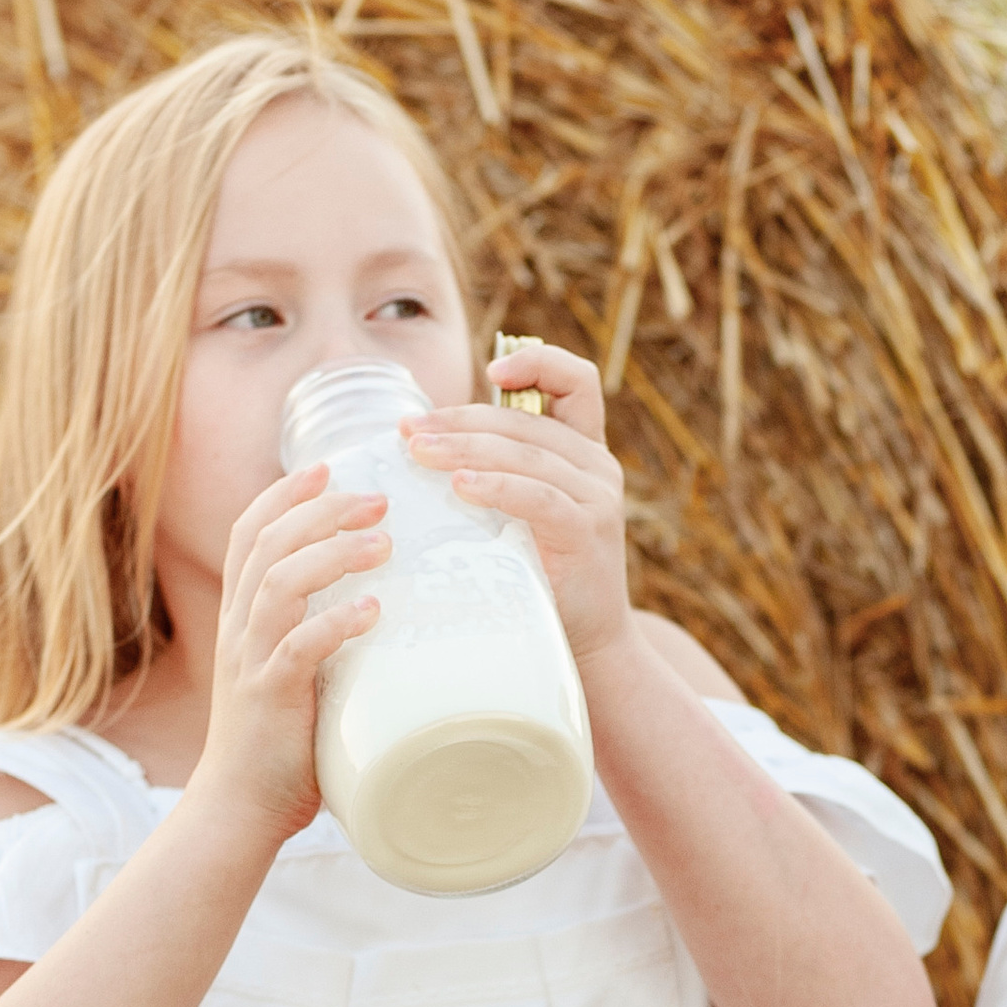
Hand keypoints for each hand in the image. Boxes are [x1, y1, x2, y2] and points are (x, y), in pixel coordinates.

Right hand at [189, 462, 386, 844]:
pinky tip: (370, 610)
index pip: (248, 536)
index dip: (283, 497)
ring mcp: (251, 663)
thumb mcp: (294, 673)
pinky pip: (297, 650)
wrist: (238, 808)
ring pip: (279, 586)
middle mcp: (239, 630)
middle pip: (267, 546)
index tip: (325, 468)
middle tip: (377, 497)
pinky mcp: (269, 700)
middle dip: (320, 512)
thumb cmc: (280, 743)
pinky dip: (333, 623)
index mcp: (241, 619)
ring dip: (331, 555)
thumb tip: (386, 610)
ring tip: (382, 542)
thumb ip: (323, 637)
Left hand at [406, 339, 630, 664]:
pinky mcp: (586, 531)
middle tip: (408, 430)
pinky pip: (536, 495)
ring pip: (525, 451)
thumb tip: (421, 441)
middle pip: (525, 420)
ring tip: (417, 452)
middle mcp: (597, 466)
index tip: (491, 370)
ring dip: (464, 447)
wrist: (588, 644)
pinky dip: (495, 485)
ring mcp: (596, 497)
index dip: (537, 361)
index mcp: (585, 452)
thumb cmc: (543, 578)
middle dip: (460, 418)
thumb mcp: (526, 514)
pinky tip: (460, 485)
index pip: (577, 382)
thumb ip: (499, 473)